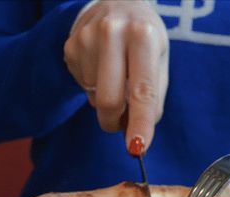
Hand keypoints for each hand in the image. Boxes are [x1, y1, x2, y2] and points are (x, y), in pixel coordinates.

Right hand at [64, 0, 168, 154]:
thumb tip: (139, 136)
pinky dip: (93, 86)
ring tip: (115, 76)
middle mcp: (113, 32)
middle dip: (114, 123)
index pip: (142, 90)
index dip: (139, 123)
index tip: (136, 148)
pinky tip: (101, 66)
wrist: (117, 2)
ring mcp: (87, 38)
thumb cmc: (144, 37)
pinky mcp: (71, 46)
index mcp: (143, 36)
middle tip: (120, 125)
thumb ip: (153, 98)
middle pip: (109, 99)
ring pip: (95, 97)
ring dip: (106, 100)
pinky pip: (82, 85)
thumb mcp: (158, 60)